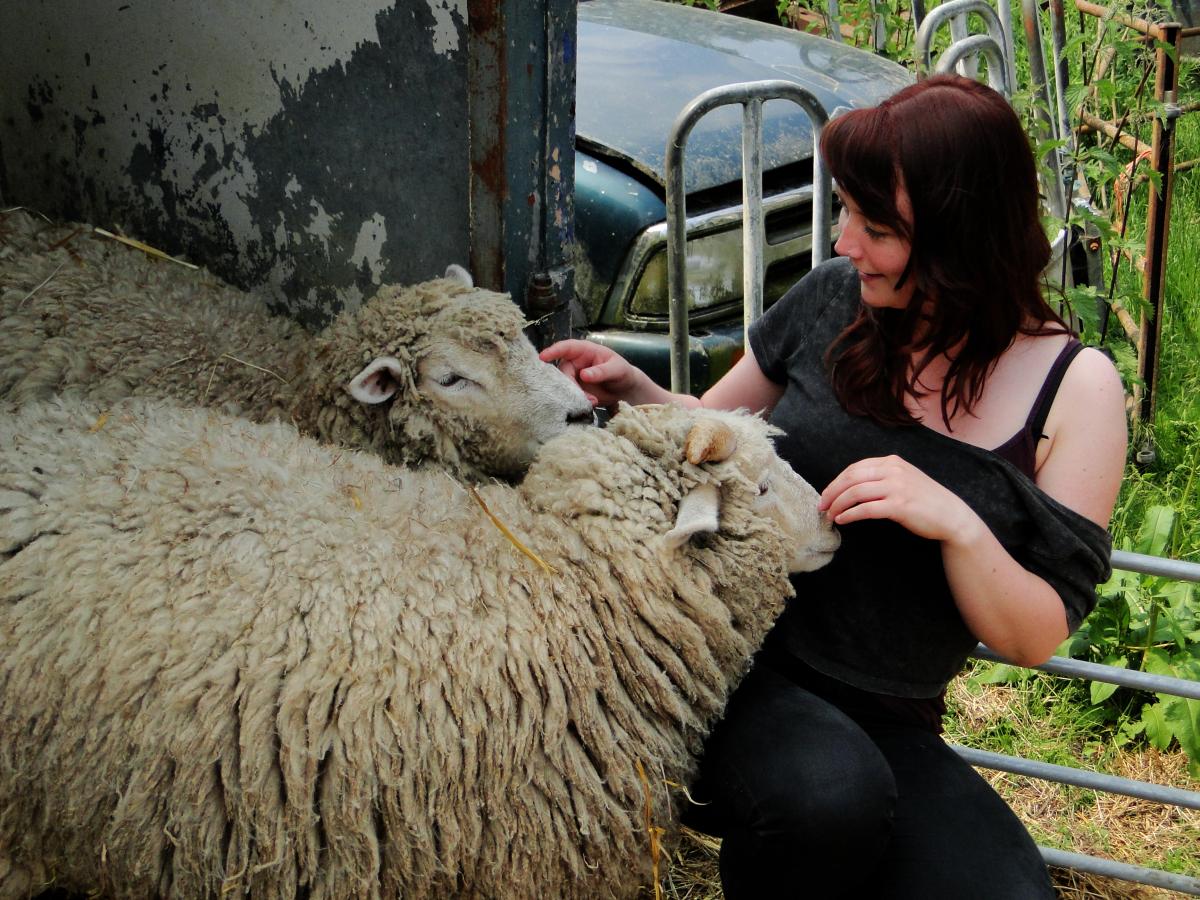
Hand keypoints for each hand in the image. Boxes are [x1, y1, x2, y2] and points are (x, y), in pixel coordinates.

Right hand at [539, 339, 654, 406]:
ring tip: (592, 401)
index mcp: (584, 350)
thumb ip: (601, 371)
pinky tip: (590, 405)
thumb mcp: (617, 369)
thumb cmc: (622, 372)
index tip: (543, 357)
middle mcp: (575, 362)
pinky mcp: (574, 390)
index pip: (566, 347)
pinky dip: (577, 402)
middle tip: (584, 396)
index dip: (554, 351)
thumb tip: (584, 374)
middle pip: (562, 371)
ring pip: (564, 385)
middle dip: (570, 384)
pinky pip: (569, 396)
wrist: (625, 389)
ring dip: (575, 395)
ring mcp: (574, 377)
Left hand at [819, 455, 983, 544]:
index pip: (855, 468)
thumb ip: (881, 478)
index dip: (836, 482)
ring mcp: (897, 487)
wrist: (951, 515)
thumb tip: (850, 487)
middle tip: (821, 506)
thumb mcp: (903, 480)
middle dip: (831, 492)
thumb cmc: (924, 501)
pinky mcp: (899, 505)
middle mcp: (893, 470)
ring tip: (830, 515)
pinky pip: (866, 509)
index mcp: (892, 462)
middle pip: (851, 478)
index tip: (826, 494)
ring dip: (838, 505)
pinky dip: (850, 514)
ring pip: (855, 492)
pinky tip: (843, 520)